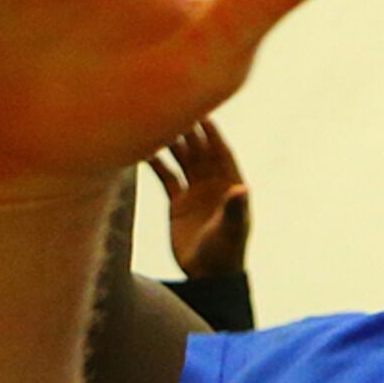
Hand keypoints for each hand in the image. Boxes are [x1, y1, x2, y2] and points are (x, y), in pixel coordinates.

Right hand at [148, 117, 248, 277]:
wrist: (208, 275)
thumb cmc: (226, 253)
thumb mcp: (231, 229)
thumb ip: (235, 208)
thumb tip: (243, 187)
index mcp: (231, 185)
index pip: (221, 151)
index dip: (212, 132)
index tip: (200, 110)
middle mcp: (214, 184)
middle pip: (200, 151)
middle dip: (187, 130)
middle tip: (170, 107)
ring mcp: (195, 191)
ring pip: (182, 160)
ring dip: (170, 143)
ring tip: (152, 122)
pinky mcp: (179, 203)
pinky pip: (166, 177)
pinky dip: (155, 164)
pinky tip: (140, 150)